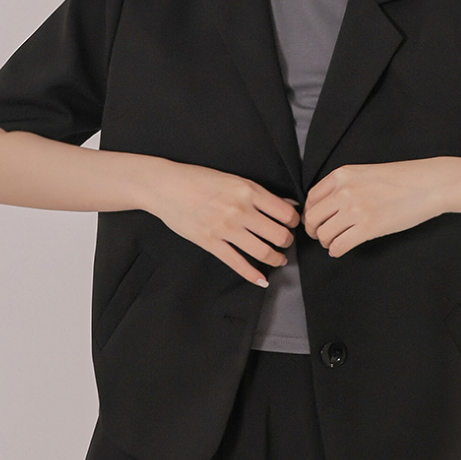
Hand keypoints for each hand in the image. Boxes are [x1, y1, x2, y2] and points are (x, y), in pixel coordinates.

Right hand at [144, 159, 300, 285]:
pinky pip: (237, 263)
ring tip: (279, 259)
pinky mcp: (210, 243)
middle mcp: (240, 210)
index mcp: (249, 191)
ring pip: (262, 252)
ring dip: (276, 258)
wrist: (166, 186)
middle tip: (285, 242)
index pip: (285, 213)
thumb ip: (261, 194)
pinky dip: (253, 275)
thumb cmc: (199, 179)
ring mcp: (225, 228)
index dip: (294, 222)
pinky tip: (262, 280)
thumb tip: (288, 205)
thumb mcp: (234, 179)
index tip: (292, 225)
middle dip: (287, 242)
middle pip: (279, 235)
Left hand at [302, 158, 448, 256]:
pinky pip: (339, 245)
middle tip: (321, 236)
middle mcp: (344, 190)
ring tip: (333, 243)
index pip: (311, 198)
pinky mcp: (369, 227)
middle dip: (314, 230)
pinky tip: (340, 250)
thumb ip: (345, 185)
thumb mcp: (366, 173)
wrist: (429, 184)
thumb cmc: (402, 179)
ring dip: (325, 242)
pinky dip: (336, 251)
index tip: (316, 221)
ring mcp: (355, 209)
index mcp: (342, 174)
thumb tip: (327, 206)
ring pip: (324, 234)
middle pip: (312, 218)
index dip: (310, 213)